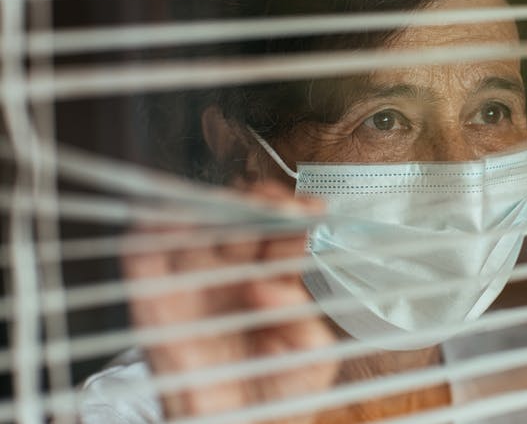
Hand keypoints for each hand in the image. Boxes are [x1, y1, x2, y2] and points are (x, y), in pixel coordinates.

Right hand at [122, 181, 336, 423]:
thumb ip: (305, 330)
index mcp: (273, 280)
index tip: (306, 210)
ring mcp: (194, 286)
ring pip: (193, 232)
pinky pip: (144, 266)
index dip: (293, 217)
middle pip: (240, 223)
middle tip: (262, 200)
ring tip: (215, 205)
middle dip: (251, 205)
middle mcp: (233, 275)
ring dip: (200, 212)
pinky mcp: (157, 307)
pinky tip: (157, 225)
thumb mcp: (311, 365)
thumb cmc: (279, 395)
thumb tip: (273, 291)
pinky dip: (145, 241)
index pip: (282, 235)